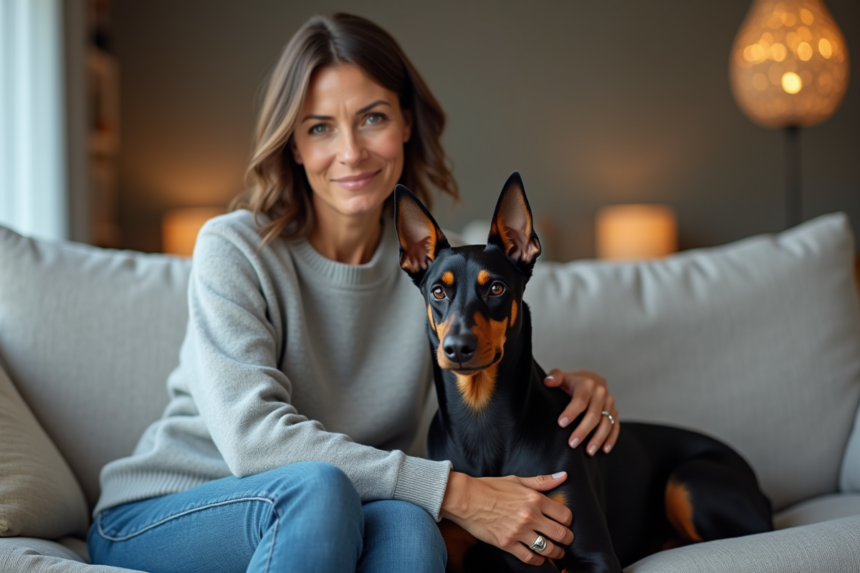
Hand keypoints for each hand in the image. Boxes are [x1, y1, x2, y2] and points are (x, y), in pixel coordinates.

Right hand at [440, 471, 573, 565]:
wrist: (466, 498)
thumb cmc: (490, 487)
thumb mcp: (517, 480)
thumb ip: (542, 481)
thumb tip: (563, 476)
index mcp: (535, 499)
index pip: (565, 515)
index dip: (568, 521)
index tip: (565, 523)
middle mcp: (530, 516)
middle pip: (561, 534)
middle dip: (567, 539)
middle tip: (566, 540)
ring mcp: (519, 532)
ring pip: (548, 548)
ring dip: (556, 552)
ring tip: (556, 552)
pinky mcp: (507, 543)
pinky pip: (529, 557)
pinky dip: (537, 560)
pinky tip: (539, 558)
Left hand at [544, 369, 619, 454]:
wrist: (592, 380)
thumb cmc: (573, 382)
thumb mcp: (563, 377)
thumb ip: (555, 377)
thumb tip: (548, 382)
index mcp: (587, 384)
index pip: (580, 400)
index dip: (571, 412)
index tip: (561, 424)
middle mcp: (601, 393)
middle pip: (594, 415)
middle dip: (583, 430)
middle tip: (572, 443)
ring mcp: (610, 403)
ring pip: (606, 423)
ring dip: (598, 438)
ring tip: (588, 452)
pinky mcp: (615, 412)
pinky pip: (615, 426)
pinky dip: (611, 439)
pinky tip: (604, 450)